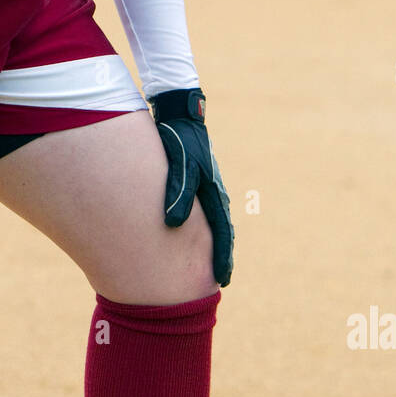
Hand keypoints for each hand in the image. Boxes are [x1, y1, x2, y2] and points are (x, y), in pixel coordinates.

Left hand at [149, 88, 233, 287]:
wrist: (180, 115)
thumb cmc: (181, 141)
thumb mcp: (181, 165)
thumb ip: (178, 194)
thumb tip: (173, 225)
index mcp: (216, 195)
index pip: (223, 234)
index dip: (222, 258)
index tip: (222, 280)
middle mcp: (214, 196)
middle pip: (221, 233)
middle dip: (221, 257)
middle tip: (219, 280)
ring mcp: (206, 191)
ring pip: (212, 226)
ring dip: (212, 246)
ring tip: (209, 266)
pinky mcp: (195, 186)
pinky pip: (202, 216)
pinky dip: (201, 233)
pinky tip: (191, 240)